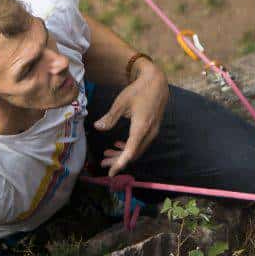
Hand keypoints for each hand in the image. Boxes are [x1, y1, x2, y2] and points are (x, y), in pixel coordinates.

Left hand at [92, 61, 168, 175]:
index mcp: (141, 127)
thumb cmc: (138, 90)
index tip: (110, 173)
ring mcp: (153, 131)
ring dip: (123, 154)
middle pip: (133, 154)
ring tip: (107, 155)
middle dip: (118, 160)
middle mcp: (149, 132)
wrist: (156, 82)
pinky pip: (141, 143)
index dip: (120, 164)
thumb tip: (98, 127)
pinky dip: (129, 147)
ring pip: (137, 149)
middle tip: (103, 163)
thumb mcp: (121, 103)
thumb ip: (110, 117)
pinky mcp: (153, 128)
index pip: (130, 152)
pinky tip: (118, 144)